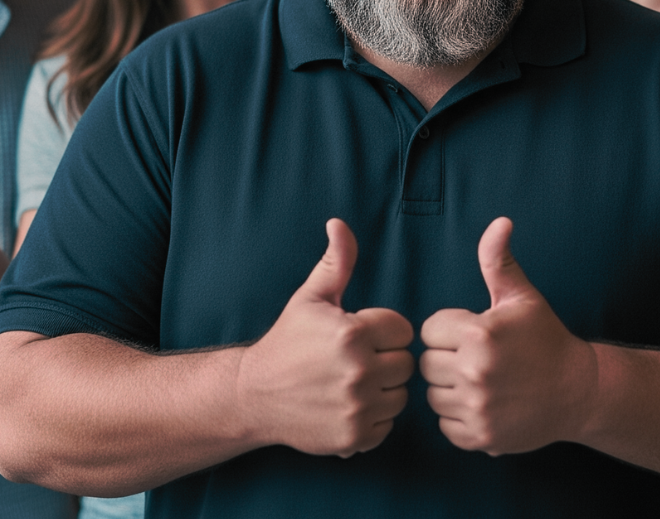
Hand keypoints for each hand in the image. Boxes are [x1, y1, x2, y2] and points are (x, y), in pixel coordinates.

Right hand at [236, 219, 414, 456]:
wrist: (253, 395)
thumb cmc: (286, 342)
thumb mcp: (310, 299)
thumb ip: (336, 262)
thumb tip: (339, 224)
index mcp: (352, 333)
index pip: (402, 331)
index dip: (383, 332)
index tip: (360, 336)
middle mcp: (358, 372)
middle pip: (405, 364)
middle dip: (385, 360)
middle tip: (356, 361)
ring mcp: (356, 407)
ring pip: (399, 396)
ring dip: (383, 390)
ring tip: (353, 383)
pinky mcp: (354, 436)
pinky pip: (387, 425)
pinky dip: (373, 419)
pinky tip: (349, 406)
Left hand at [420, 217, 597, 454]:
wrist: (579, 392)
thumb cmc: (546, 339)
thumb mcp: (522, 298)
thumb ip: (499, 261)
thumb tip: (499, 222)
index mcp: (479, 334)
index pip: (431, 329)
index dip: (450, 330)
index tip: (474, 334)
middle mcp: (476, 372)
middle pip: (427, 364)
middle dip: (448, 359)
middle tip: (477, 359)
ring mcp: (478, 408)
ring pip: (433, 395)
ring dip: (450, 389)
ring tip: (480, 381)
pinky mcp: (482, 437)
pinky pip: (446, 426)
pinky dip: (459, 418)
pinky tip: (484, 405)